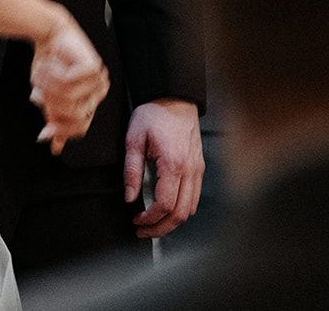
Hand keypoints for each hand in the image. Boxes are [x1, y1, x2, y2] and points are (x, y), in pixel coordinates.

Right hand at [28, 16, 109, 154]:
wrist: (49, 33)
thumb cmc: (50, 63)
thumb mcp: (48, 95)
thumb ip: (54, 118)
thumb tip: (53, 147)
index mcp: (91, 101)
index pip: (81, 128)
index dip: (61, 131)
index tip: (42, 133)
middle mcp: (99, 92)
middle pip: (73, 114)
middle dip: (50, 104)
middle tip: (36, 93)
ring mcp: (99, 79)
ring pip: (68, 98)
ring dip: (47, 86)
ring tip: (40, 74)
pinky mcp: (93, 67)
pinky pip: (67, 82)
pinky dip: (51, 73)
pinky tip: (47, 64)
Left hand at [123, 98, 202, 237]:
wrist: (174, 98)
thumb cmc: (153, 114)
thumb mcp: (133, 138)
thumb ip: (131, 170)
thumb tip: (129, 197)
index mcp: (173, 163)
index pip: (165, 204)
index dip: (150, 218)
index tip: (135, 220)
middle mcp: (190, 170)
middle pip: (181, 214)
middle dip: (161, 228)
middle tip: (142, 231)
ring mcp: (198, 170)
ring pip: (190, 209)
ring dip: (172, 222)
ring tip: (152, 224)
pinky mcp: (199, 168)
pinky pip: (194, 198)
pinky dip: (182, 210)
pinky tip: (167, 210)